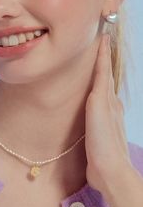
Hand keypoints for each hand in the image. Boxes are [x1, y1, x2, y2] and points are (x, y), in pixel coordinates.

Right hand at [85, 34, 131, 194]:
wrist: (110, 169)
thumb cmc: (103, 143)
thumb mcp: (99, 114)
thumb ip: (100, 93)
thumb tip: (103, 73)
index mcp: (108, 99)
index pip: (104, 70)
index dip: (102, 53)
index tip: (102, 36)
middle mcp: (110, 103)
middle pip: (106, 75)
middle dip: (103, 58)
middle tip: (101, 43)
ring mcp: (107, 113)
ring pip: (104, 86)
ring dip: (101, 71)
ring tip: (97, 61)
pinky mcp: (101, 124)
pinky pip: (101, 99)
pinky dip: (99, 88)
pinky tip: (96, 91)